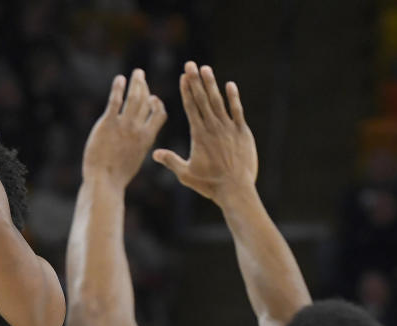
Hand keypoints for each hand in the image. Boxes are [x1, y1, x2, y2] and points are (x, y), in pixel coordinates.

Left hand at [82, 69, 166, 185]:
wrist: (104, 181)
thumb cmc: (117, 176)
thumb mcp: (135, 160)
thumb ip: (138, 146)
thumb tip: (138, 144)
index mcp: (147, 138)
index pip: (159, 115)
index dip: (157, 104)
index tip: (152, 98)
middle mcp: (137, 129)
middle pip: (146, 101)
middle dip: (144, 86)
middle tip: (141, 75)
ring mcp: (123, 126)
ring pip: (134, 98)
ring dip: (136, 83)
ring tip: (136, 73)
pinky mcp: (108, 124)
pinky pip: (115, 101)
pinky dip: (118, 88)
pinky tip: (119, 79)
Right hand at [153, 62, 257, 209]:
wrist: (235, 189)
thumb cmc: (209, 184)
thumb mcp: (186, 174)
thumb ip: (170, 161)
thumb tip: (154, 153)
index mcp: (199, 135)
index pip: (191, 107)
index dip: (186, 91)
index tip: (183, 77)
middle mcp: (213, 127)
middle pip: (203, 99)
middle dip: (195, 81)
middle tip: (190, 64)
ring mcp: (229, 128)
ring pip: (218, 101)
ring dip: (212, 84)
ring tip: (206, 69)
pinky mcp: (242, 133)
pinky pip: (237, 111)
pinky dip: (234, 98)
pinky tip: (230, 85)